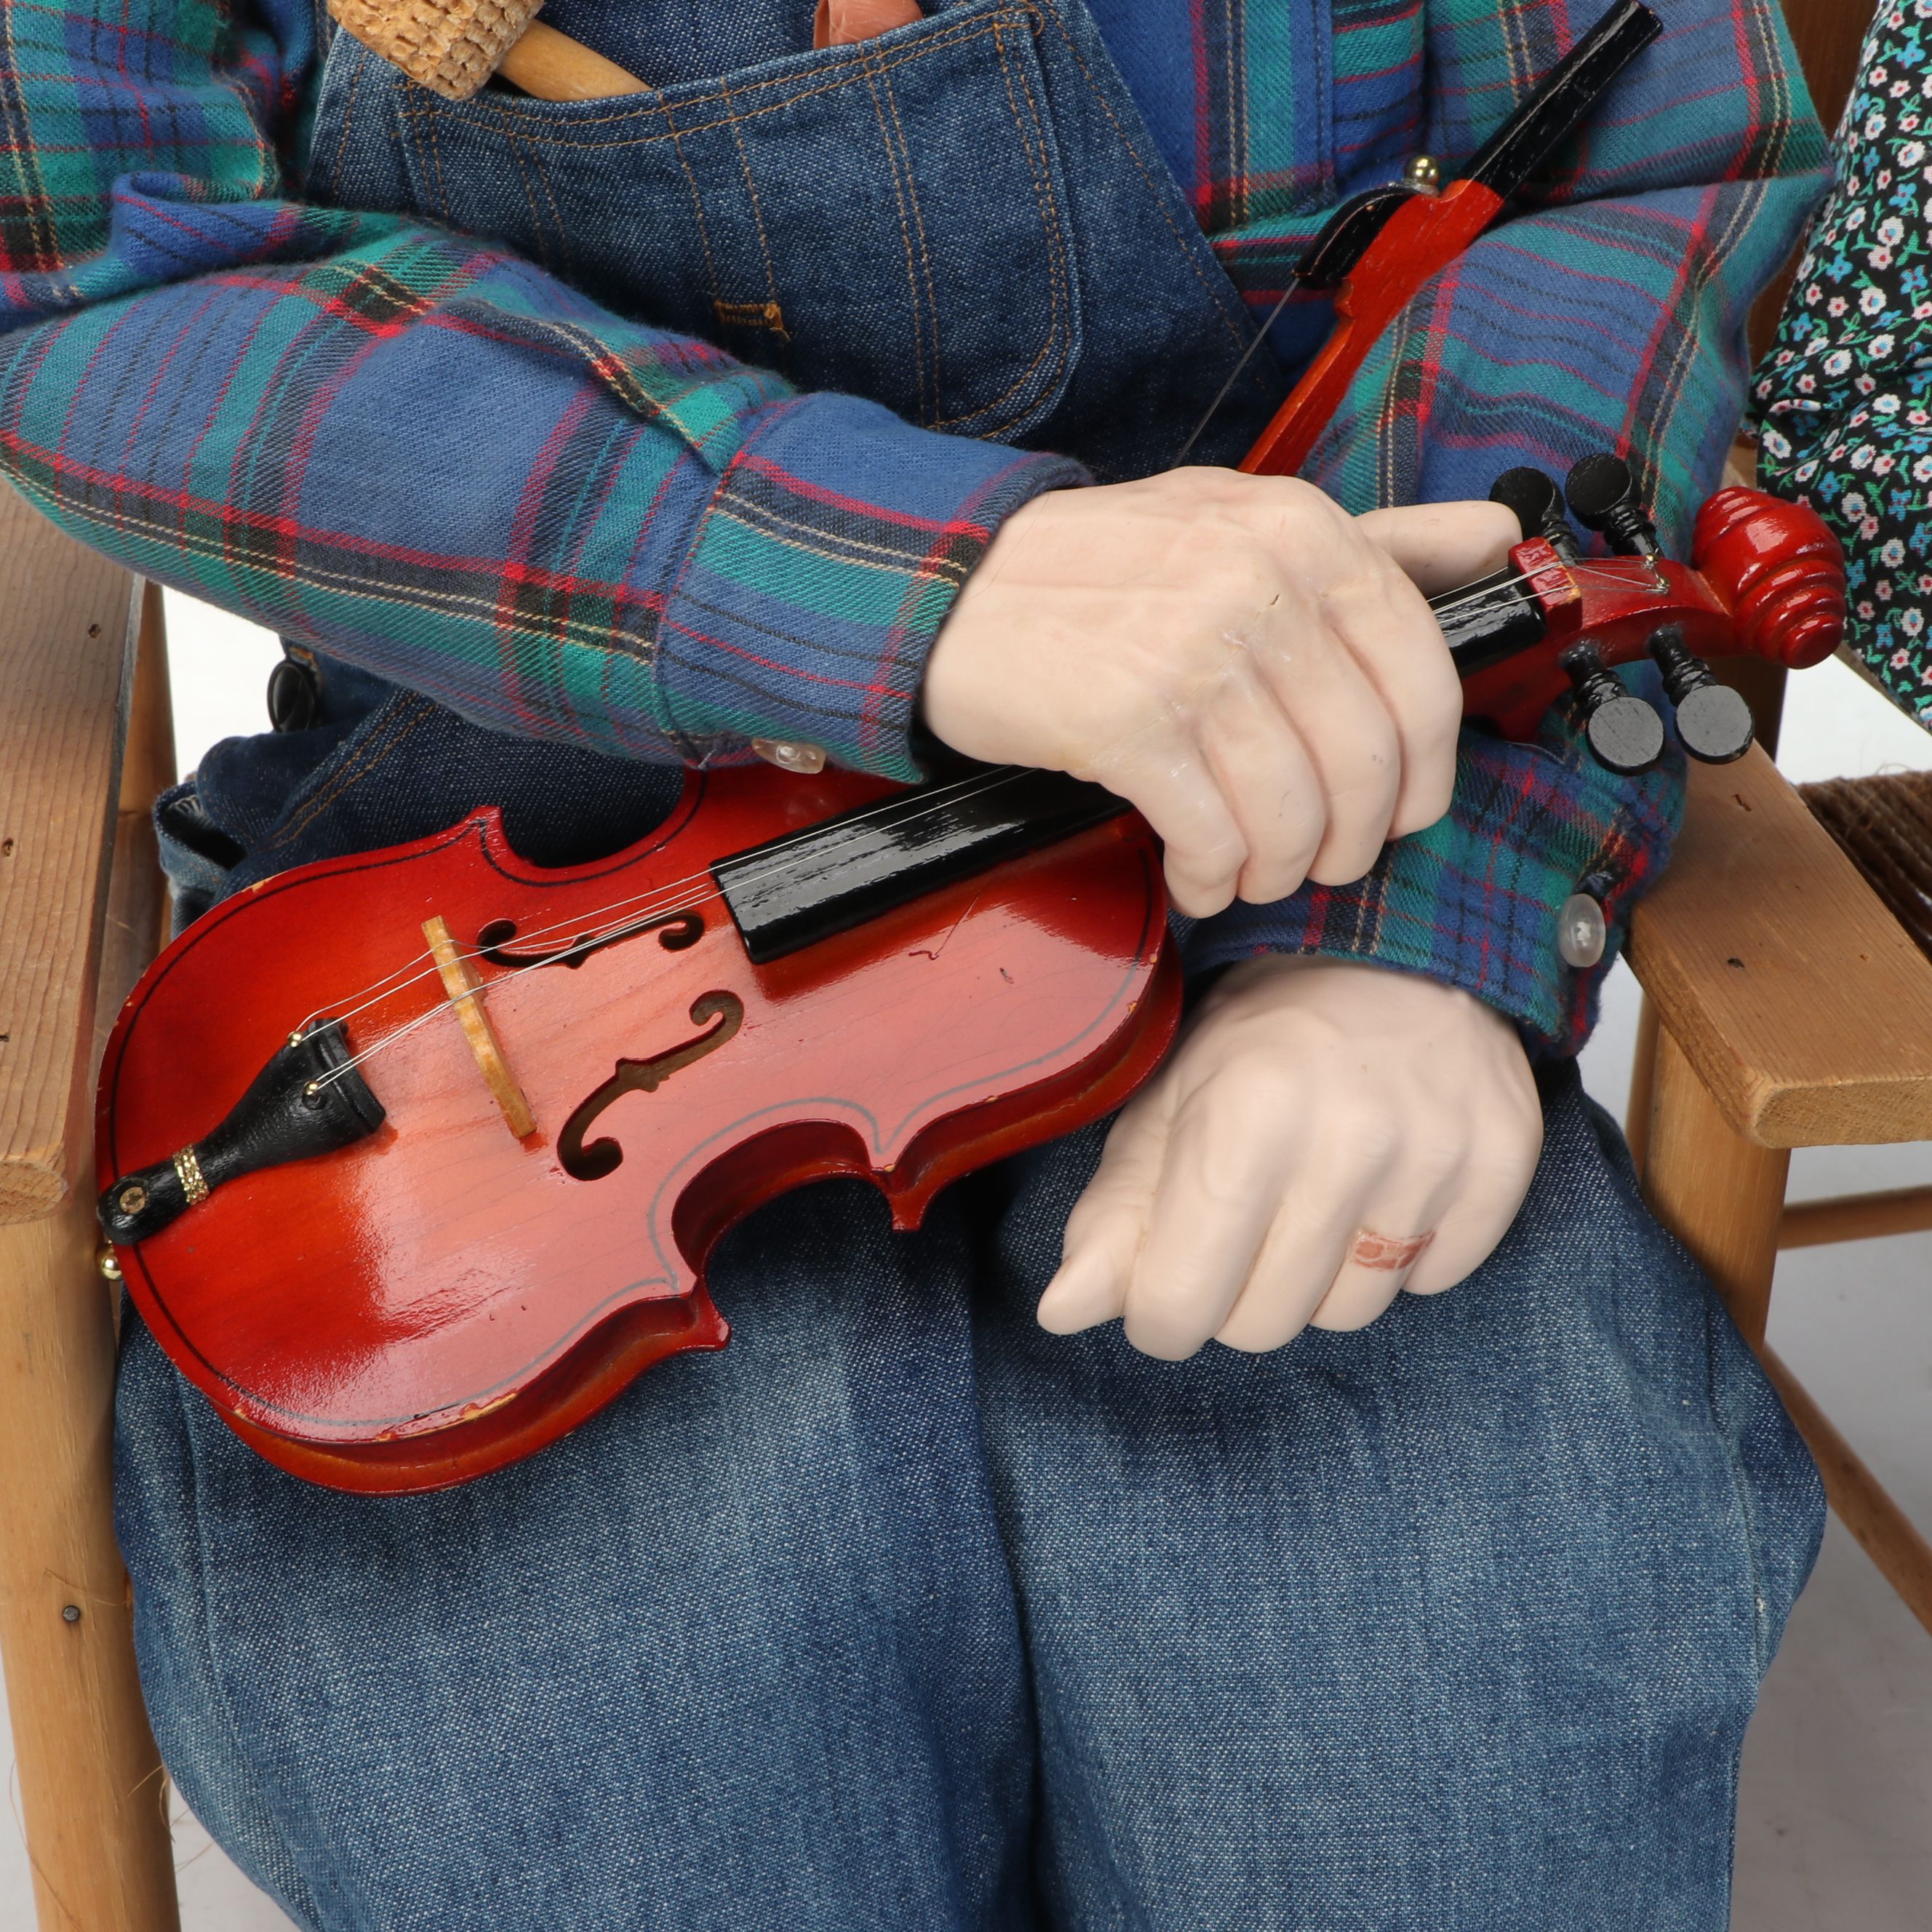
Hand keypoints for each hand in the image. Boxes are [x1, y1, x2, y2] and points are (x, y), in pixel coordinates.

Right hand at [921, 470, 1518, 916]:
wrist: (952, 592)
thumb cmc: (1104, 573)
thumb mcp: (1245, 526)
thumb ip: (1376, 540)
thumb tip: (1495, 537)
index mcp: (1302, 532)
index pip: (1425, 679)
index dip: (1425, 774)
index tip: (1398, 811)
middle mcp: (1258, 583)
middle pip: (1368, 765)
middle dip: (1350, 841)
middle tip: (1317, 860)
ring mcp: (1191, 651)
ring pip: (1295, 812)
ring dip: (1278, 868)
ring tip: (1246, 869)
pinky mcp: (1126, 721)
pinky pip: (1211, 835)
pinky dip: (1208, 877)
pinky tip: (1192, 873)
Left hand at [1035, 956, 1542, 1357]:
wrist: (1398, 954)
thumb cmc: (1264, 1036)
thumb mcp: (1170, 1102)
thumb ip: (1115, 1214)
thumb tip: (1064, 1312)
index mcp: (1241, 1114)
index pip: (1181, 1300)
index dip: (1159, 1315)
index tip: (1164, 1288)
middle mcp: (1346, 1136)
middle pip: (1264, 1324)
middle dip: (1236, 1295)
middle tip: (1244, 1224)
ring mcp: (1435, 1152)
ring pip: (1349, 1314)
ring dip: (1318, 1279)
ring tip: (1315, 1196)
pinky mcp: (1502, 1163)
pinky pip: (1434, 1280)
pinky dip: (1402, 1254)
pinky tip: (1384, 1185)